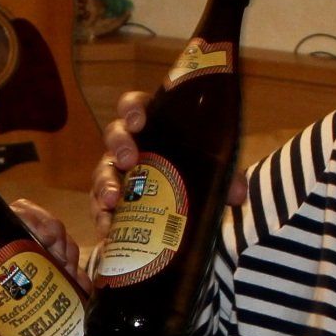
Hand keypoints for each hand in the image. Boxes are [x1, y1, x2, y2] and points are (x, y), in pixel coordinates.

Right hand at [91, 89, 247, 239]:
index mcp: (152, 128)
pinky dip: (101, 218)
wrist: (178, 217)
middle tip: (129, 160)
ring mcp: (115, 174)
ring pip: (102, 171)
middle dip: (119, 145)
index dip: (132, 109)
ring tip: (111, 201)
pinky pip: (98, 206)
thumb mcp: (212, 176)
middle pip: (115, 135)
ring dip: (104, 184)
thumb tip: (237, 193)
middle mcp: (129, 146)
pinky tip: (106, 229)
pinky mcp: (108, 202)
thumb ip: (226, 179)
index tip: (138, 121)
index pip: (135, 106)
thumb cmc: (192, 179)